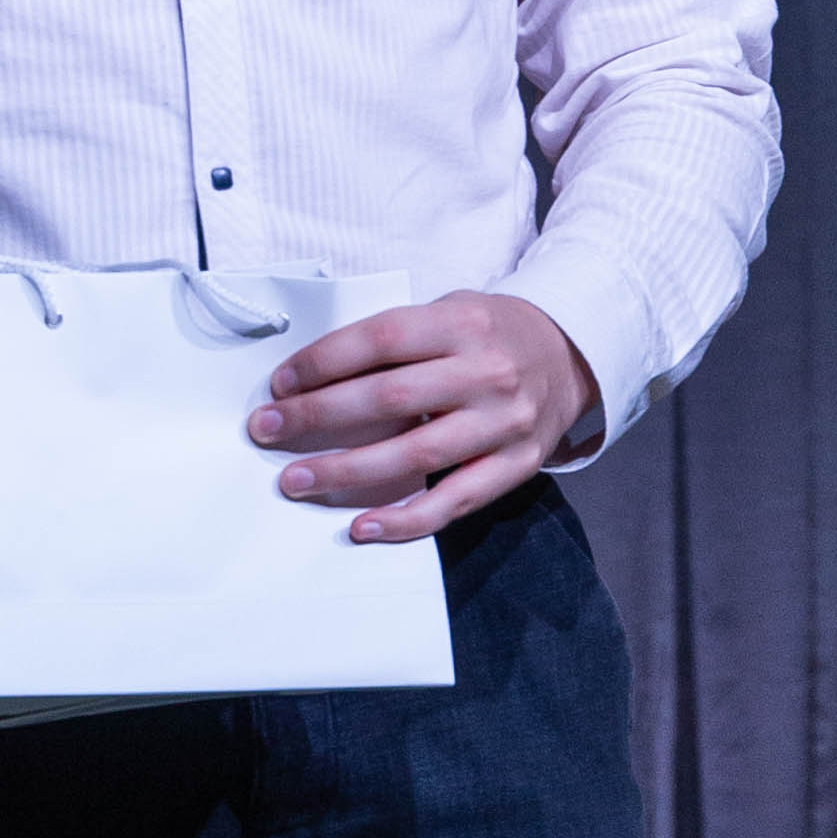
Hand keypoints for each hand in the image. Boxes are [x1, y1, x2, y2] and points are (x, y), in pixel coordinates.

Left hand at [248, 291, 597, 543]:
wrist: (571, 354)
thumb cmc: (488, 334)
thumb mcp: (449, 311)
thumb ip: (396, 339)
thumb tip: (311, 377)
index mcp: (463, 322)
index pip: (381, 340)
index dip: (323, 362)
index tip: (278, 385)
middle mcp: (488, 372)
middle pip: (389, 398)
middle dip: (316, 417)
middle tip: (265, 431)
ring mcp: (504, 423)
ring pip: (415, 455)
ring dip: (346, 471)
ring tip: (296, 480)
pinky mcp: (518, 466)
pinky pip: (454, 502)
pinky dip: (405, 519)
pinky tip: (361, 526)